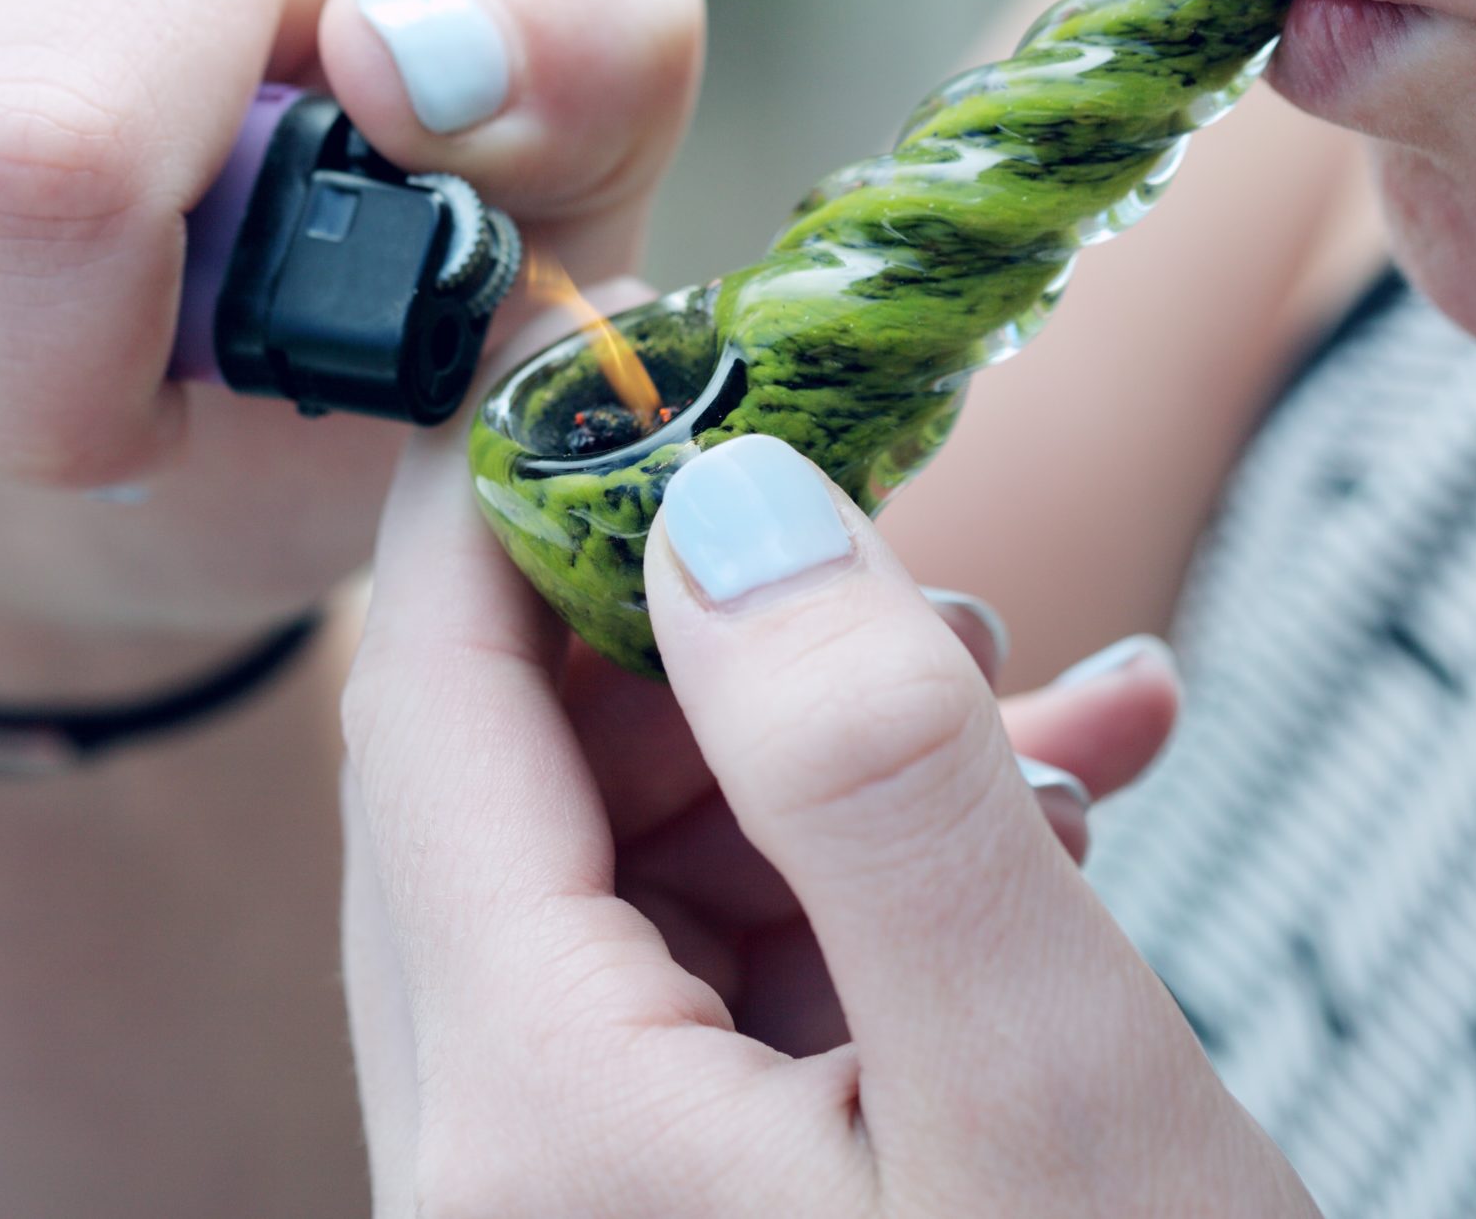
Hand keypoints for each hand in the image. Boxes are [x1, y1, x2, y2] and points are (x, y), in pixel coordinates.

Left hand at [340, 429, 1318, 1216]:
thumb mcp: (1043, 1097)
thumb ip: (873, 775)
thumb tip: (723, 501)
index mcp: (527, 1124)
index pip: (428, 708)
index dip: (502, 494)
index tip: (617, 340)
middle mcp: (495, 1175)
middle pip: (521, 794)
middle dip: (709, 639)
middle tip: (900, 555)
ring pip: (640, 893)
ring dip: (817, 768)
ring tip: (1035, 706)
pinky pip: (719, 1005)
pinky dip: (856, 899)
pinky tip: (1047, 822)